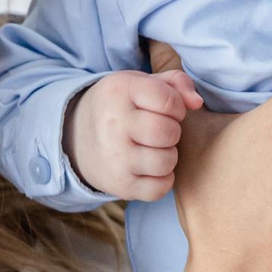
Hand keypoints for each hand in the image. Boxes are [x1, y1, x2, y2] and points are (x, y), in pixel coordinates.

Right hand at [65, 69, 200, 200]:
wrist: (75, 137)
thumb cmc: (121, 105)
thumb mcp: (141, 83)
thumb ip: (176, 83)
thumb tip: (197, 102)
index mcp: (118, 92)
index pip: (168, 101)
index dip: (177, 106)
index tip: (167, 109)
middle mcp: (112, 125)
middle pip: (168, 133)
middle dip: (173, 131)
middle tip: (160, 130)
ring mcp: (114, 158)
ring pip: (166, 161)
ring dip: (168, 155)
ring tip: (155, 147)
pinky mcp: (119, 185)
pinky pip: (159, 189)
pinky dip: (162, 179)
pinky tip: (151, 167)